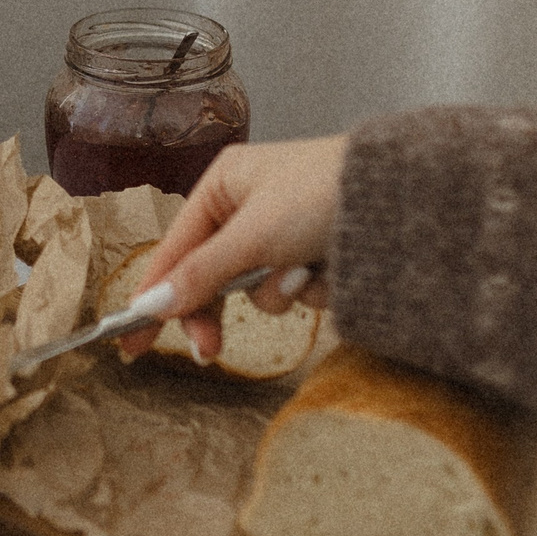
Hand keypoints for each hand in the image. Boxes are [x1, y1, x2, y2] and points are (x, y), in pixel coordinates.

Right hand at [118, 135, 345, 362]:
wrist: (404, 196)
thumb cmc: (322, 194)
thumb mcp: (252, 236)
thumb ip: (201, 275)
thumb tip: (154, 305)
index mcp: (223, 184)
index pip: (175, 249)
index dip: (153, 295)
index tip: (132, 340)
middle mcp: (248, 206)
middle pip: (211, 276)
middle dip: (219, 307)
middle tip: (212, 350)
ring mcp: (282, 233)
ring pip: (255, 289)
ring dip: (277, 290)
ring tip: (306, 269)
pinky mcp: (314, 254)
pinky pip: (293, 289)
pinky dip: (309, 288)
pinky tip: (331, 267)